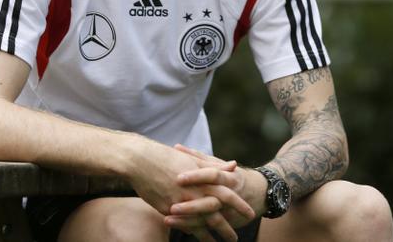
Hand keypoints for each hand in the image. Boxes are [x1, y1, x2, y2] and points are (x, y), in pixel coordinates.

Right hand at [124, 138, 253, 241]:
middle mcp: (195, 191)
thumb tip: (234, 166)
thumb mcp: (194, 160)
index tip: (250, 214)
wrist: (141, 161)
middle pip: (216, 213)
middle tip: (236, 238)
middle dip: (227, 228)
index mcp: (204, 178)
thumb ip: (214, 166)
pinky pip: (183, 224)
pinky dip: (193, 232)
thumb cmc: (168, 158)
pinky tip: (199, 239)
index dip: (240, 205)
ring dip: (211, 235)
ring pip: (200, 223)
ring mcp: (181, 201)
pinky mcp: (168, 208)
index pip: (227, 194)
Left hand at [165, 145, 267, 229]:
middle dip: (192, 206)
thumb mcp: (218, 164)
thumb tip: (176, 147)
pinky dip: (194, 229)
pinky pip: (209, 228)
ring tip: (168, 220)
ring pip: (209, 218)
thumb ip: (197, 158)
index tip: (178, 178)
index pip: (213, 175)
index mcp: (229, 176)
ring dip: (188, 221)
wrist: (260, 193)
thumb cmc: (230, 174)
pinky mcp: (227, 222)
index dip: (197, 176)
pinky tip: (178, 227)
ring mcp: (229, 210)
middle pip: (212, 201)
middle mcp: (231, 194)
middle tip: (172, 207)